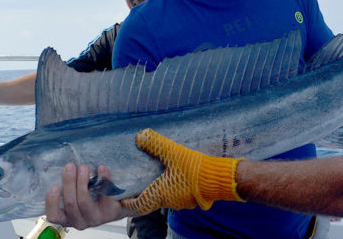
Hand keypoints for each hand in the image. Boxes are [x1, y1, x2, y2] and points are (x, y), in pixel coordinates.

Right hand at [45, 164, 128, 229]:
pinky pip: (105, 196)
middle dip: (69, 183)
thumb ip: (69, 184)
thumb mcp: (76, 192)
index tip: (54, 186)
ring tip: (84, 167)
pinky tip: (101, 169)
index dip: (52, 203)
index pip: (54, 216)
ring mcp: (95, 218)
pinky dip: (103, 180)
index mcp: (67, 217)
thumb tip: (63, 166)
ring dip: (82, 182)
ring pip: (84, 201)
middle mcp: (80, 221)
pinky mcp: (111, 213)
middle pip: (70, 204)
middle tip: (69, 166)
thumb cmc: (93, 195)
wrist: (118, 203)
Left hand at [120, 129, 243, 214]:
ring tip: (153, 177)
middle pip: (150, 201)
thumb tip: (140, 136)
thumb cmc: (196, 169)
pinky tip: (173, 175)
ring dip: (157, 190)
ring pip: (164, 198)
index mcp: (160, 193)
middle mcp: (170, 201)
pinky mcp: (194, 197)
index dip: (128, 202)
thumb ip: (155, 144)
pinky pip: (177, 194)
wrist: (221, 179)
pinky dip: (170, 187)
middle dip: (142, 194)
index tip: (121, 198)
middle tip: (135, 185)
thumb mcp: (173, 152)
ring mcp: (183, 201)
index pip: (139, 205)